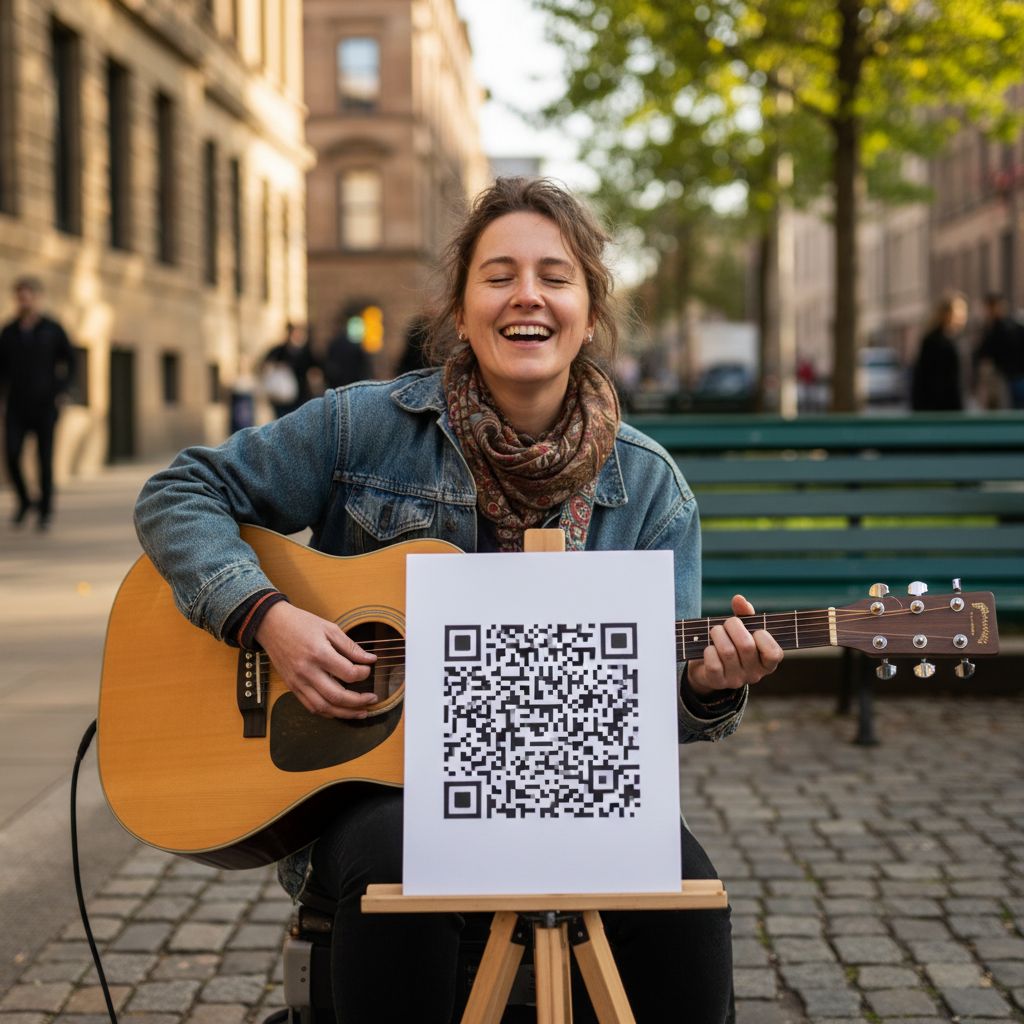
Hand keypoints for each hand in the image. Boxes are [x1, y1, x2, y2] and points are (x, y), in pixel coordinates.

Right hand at [255, 602, 377, 718]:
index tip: (368, 669)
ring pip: (324, 707)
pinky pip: (311, 706)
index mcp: (319, 653)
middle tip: (373, 699)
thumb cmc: (301, 623)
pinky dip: (328, 712)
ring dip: (345, 713)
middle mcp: (307, 671)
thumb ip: (350, 647)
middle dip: (358, 701)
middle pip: (337, 696)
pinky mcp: (292, 687)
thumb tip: (370, 660)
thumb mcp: (329, 629)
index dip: (363, 674)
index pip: (348, 673)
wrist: (271, 625)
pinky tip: (341, 710)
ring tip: (361, 712)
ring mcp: (298, 682)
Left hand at [687, 594, 782, 697]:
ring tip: (716, 631)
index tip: (755, 630)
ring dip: (718, 634)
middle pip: (746, 646)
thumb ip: (745, 614)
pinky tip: (709, 648)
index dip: (763, 637)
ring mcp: (736, 680)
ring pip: (727, 651)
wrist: (707, 667)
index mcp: (766, 663)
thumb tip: (739, 599)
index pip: (774, 653)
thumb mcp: (742, 629)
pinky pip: (713, 663)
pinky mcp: (717, 682)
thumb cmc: (731, 643)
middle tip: (727, 623)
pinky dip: (709, 650)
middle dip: (733, 626)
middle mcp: (754, 674)